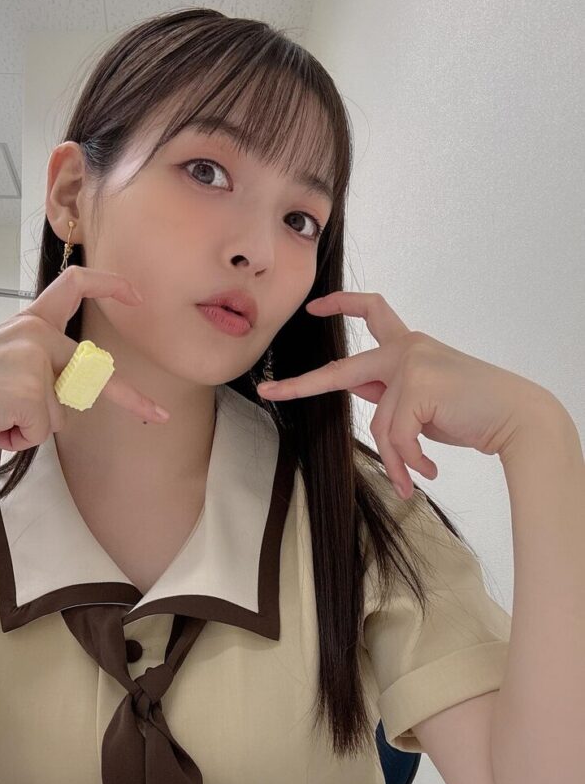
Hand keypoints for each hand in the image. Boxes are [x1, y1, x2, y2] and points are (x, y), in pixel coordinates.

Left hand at [257, 292, 552, 498]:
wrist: (515, 418)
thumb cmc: (471, 412)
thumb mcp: (424, 400)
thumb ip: (391, 393)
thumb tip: (362, 393)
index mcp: (409, 344)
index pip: (373, 310)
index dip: (341, 304)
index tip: (313, 307)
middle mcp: (406, 347)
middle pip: (342, 372)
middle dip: (300, 385)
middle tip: (269, 392)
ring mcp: (410, 363)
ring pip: (379, 424)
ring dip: (396, 459)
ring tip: (413, 479)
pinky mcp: (417, 384)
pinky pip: (395, 435)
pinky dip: (408, 461)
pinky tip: (427, 472)